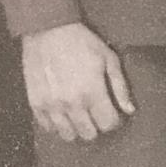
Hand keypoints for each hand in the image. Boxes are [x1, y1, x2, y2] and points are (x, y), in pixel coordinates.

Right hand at [22, 22, 135, 141]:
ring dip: (77, 128)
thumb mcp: (108, 58)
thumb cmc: (82, 42)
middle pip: (89, 134)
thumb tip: (129, 110)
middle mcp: (71, 104)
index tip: (113, 113)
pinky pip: (48, 128)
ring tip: (80, 114)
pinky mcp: (36, 104)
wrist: (48, 30)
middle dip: (97, 126)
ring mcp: (52, 106)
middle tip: (97, 113)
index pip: (108, 124)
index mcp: (92, 92)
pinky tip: (63, 112)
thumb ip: (120, 87)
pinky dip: (57, 124)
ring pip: (68, 136)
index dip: (114, 121)